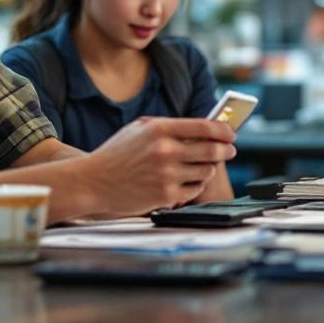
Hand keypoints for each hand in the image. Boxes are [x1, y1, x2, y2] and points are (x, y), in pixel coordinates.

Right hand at [85, 118, 235, 215]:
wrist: (93, 181)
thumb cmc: (116, 154)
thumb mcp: (139, 129)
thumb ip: (169, 127)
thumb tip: (202, 128)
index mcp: (159, 129)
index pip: (204, 126)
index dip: (224, 130)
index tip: (231, 133)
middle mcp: (165, 151)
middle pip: (212, 150)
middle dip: (226, 150)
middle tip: (229, 150)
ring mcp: (167, 175)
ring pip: (206, 171)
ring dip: (207, 169)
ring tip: (200, 166)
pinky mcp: (166, 196)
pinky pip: (194, 190)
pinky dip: (194, 185)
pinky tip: (185, 181)